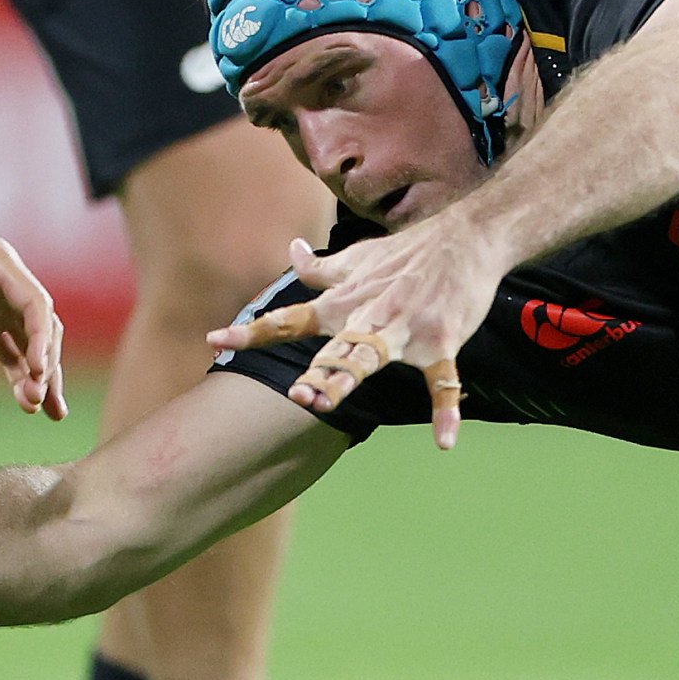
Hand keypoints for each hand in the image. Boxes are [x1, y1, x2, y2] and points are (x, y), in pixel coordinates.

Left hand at [0, 189, 67, 418]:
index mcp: (1, 265)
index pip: (34, 303)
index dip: (41, 337)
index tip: (37, 369)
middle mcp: (8, 286)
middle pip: (42, 327)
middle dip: (45, 364)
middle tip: (37, 402)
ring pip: (32, 342)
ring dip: (41, 375)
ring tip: (51, 415)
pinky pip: (11, 349)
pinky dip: (21, 374)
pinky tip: (30, 404)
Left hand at [207, 222, 507, 449]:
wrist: (464, 238)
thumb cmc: (406, 253)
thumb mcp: (356, 258)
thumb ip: (319, 268)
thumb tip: (291, 250)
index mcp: (342, 303)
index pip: (289, 319)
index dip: (252, 331)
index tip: (215, 341)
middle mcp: (367, 317)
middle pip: (333, 349)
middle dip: (315, 371)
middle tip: (294, 394)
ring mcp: (404, 330)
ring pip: (372, 358)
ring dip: (351, 378)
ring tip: (328, 403)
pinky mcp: (441, 341)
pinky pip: (443, 382)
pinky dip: (446, 410)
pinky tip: (445, 441)